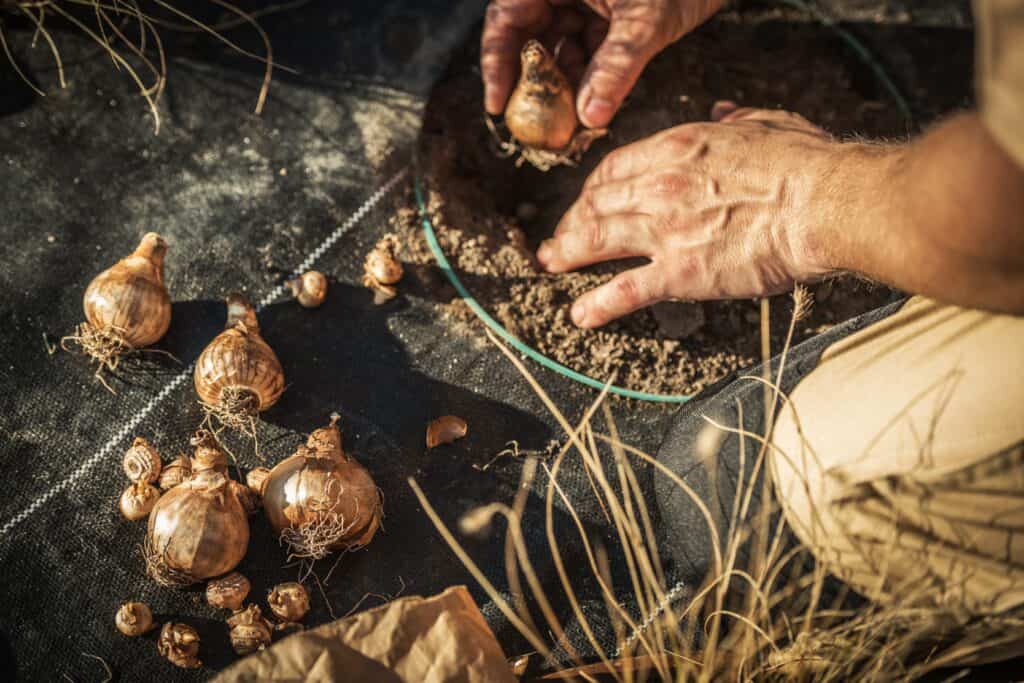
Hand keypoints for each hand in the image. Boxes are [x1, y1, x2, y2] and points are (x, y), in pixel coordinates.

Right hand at [481, 0, 722, 128]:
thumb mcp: (646, 20)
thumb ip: (616, 67)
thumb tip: (591, 117)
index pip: (506, 19)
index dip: (496, 64)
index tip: (498, 106)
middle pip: (529, 36)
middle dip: (536, 81)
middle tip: (540, 123)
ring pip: (560, 45)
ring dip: (565, 84)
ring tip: (571, 122)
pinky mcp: (609, 10)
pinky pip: (588, 47)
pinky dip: (590, 75)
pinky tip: (594, 104)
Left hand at [537, 103, 881, 327]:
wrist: (823, 203)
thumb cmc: (804, 162)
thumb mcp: (764, 123)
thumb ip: (735, 119)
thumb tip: (723, 110)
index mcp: (677, 148)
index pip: (615, 167)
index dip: (593, 188)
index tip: (587, 200)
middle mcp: (659, 185)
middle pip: (596, 203)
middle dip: (571, 222)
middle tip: (560, 236)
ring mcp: (664, 230)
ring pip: (596, 240)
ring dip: (567, 253)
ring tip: (550, 265)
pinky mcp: (679, 272)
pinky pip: (625, 290)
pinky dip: (597, 305)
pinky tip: (580, 315)